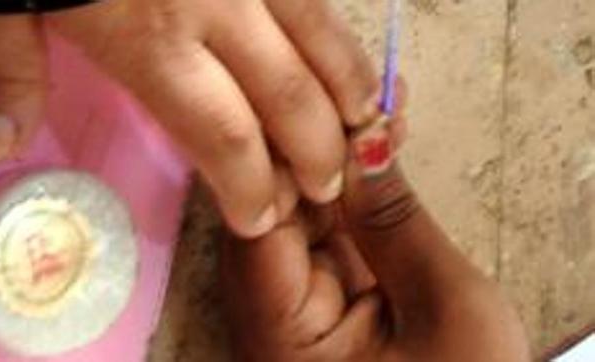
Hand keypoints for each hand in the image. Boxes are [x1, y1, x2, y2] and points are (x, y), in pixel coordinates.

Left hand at [0, 0, 380, 237]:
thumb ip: (5, 72)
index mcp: (151, 37)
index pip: (225, 135)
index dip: (252, 185)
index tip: (260, 217)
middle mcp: (216, 8)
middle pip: (290, 96)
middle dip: (317, 151)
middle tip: (326, 187)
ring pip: (321, 36)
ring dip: (349, 88)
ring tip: (366, 127)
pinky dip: (335, 29)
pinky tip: (344, 53)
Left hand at [221, 114, 529, 360]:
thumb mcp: (445, 309)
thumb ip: (395, 223)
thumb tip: (360, 141)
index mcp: (278, 338)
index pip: (258, 226)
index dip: (289, 160)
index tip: (335, 111)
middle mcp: (266, 319)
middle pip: (272, 215)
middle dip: (320, 153)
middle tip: (368, 104)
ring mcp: (291, 307)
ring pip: (301, 218)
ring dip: (342, 167)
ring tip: (384, 116)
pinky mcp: (320, 298)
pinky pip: (327, 235)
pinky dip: (355, 197)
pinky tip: (379, 154)